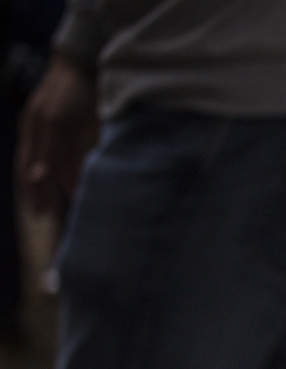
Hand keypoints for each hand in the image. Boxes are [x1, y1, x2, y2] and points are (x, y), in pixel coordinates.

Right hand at [18, 54, 99, 216]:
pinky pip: (79, 160)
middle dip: (52, 195)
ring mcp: (64, 136)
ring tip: (78, 206)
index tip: (39, 214)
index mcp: (33, 133)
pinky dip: (82, 174)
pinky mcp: (82, 134)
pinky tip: (88, 186)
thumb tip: (35, 178)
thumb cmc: (66, 90)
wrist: (90, 67)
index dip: (33, 192)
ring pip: (64, 169)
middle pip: (46, 173)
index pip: (29, 170)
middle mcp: (46, 137)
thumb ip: (45, 150)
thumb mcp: (53, 120)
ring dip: (69, 187)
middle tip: (60, 217)